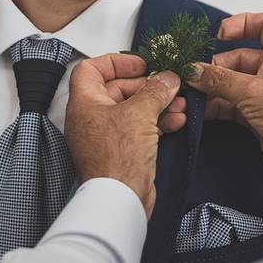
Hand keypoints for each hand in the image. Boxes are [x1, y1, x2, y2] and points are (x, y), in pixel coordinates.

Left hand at [65, 54, 183, 217]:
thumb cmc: (116, 160)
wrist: (120, 199)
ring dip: (157, 104)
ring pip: (132, 110)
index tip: (139, 63)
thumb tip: (166, 78)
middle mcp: (91, 119)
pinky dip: (157, 122)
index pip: (91, 69)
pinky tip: (175, 120)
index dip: (116, 62)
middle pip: (117, 89)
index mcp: (84, 103)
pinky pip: (139, 128)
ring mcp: (106, 136)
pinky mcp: (121, 151)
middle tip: (166, 83)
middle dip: (146, 85)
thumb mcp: (140, 113)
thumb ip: (155, 91)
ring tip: (178, 102)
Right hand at [187, 13, 262, 177]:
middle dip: (217, 64)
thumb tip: (193, 70)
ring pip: (235, 81)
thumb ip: (219, 79)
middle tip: (196, 74)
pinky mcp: (260, 113)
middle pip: (242, 56)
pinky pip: (234, 102)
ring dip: (214, 86)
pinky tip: (201, 110)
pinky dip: (219, 104)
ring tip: (192, 93)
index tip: (221, 34)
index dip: (244, 22)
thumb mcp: (251, 91)